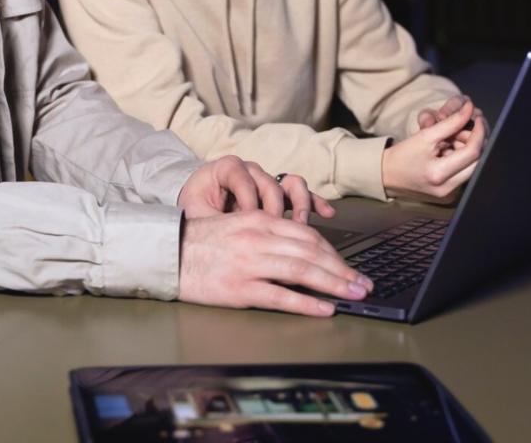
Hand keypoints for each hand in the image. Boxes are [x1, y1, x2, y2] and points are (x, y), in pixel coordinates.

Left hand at [177, 155, 334, 223]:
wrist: (199, 209)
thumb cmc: (196, 211)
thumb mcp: (195, 213)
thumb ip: (209, 220)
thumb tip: (222, 234)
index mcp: (226, 168)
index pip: (242, 180)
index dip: (247, 202)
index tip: (247, 223)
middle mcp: (251, 171)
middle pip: (271, 184)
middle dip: (276, 209)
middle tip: (276, 229)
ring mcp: (268, 181)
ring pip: (291, 184)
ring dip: (299, 205)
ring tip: (301, 223)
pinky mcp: (281, 195)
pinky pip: (302, 195)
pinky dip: (315, 203)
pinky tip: (326, 214)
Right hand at [178, 211, 371, 316]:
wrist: (168, 253)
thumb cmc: (201, 242)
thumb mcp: (237, 225)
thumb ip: (266, 232)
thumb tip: (300, 249)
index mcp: (259, 221)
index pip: (307, 235)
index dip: (334, 253)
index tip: (349, 267)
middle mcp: (258, 239)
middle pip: (311, 253)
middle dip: (342, 270)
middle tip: (363, 285)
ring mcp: (249, 263)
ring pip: (302, 271)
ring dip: (334, 284)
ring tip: (353, 296)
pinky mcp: (240, 288)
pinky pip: (280, 296)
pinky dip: (306, 303)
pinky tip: (324, 308)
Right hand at [383, 99, 485, 201]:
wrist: (386, 175)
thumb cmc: (402, 155)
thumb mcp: (425, 135)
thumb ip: (450, 122)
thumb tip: (469, 109)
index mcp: (439, 174)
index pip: (472, 152)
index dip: (479, 133)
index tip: (477, 118)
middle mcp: (448, 189)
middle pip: (477, 161)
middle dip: (474, 142)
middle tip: (461, 131)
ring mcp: (450, 194)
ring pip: (472, 167)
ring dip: (467, 150)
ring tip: (449, 141)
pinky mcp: (450, 195)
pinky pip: (464, 173)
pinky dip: (461, 159)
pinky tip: (448, 152)